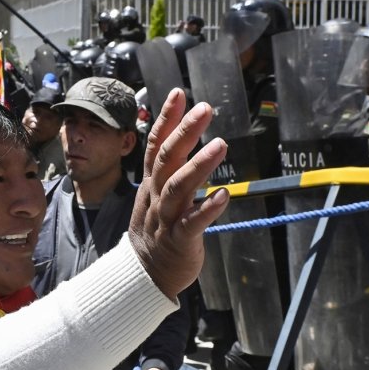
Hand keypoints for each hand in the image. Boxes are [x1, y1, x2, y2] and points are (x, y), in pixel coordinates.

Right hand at [130, 88, 228, 298]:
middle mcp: (157, 196)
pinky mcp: (179, 240)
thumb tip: (183, 137)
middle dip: (185, 132)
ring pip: (179, 187)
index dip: (166, 119)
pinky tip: (224, 195)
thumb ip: (169, 168)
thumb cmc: (157, 231)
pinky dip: (208, 209)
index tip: (179, 93)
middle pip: (167, 159)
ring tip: (221, 145)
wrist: (144, 275)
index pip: (156, 145)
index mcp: (152, 183)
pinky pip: (193, 223)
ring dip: (199, 165)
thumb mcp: (157, 195)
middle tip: (205, 108)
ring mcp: (166, 218)